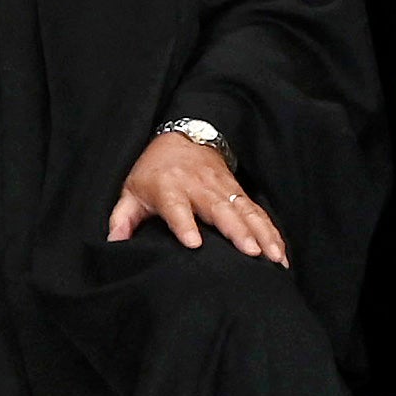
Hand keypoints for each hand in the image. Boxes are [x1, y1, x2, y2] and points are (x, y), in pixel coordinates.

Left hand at [106, 131, 288, 264]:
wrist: (184, 137)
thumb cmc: (154, 172)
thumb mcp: (132, 190)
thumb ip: (123, 218)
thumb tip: (113, 243)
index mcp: (169, 187)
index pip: (176, 207)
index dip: (184, 224)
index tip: (194, 244)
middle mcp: (199, 187)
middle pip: (220, 209)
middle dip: (237, 230)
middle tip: (251, 252)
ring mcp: (223, 189)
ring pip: (246, 212)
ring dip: (262, 234)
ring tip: (274, 258)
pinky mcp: (240, 192)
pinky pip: (259, 213)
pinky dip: (272, 232)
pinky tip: (282, 253)